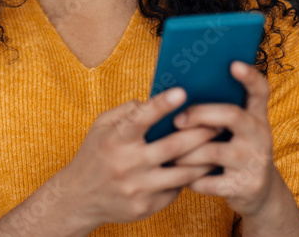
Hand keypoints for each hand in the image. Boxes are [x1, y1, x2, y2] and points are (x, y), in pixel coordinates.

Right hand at [58, 86, 222, 229]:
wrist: (79, 199)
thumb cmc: (94, 155)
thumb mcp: (101, 126)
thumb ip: (126, 111)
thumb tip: (154, 100)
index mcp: (116, 139)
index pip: (140, 119)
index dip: (162, 105)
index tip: (182, 92)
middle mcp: (128, 164)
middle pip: (173, 147)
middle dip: (200, 133)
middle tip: (219, 122)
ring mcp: (138, 188)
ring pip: (182, 173)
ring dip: (203, 158)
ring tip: (218, 146)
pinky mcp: (146, 206)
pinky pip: (175, 190)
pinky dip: (188, 178)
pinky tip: (201, 168)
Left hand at [167, 61, 279, 218]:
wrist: (260, 193)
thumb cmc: (237, 152)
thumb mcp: (238, 131)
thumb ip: (219, 114)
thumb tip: (178, 94)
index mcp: (257, 117)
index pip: (260, 90)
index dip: (249, 76)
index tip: (234, 64)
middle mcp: (260, 136)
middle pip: (231, 115)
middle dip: (199, 114)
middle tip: (176, 120)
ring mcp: (254, 161)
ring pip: (212, 151)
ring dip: (186, 152)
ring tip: (170, 154)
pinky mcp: (245, 186)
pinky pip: (207, 180)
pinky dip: (190, 179)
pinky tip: (182, 176)